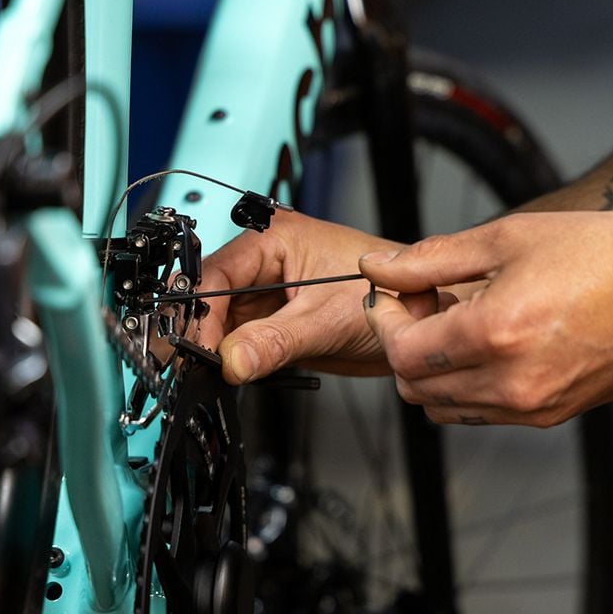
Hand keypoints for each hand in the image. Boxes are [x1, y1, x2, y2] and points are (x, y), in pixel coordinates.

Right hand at [197, 212, 428, 383]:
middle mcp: (268, 263)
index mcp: (276, 239)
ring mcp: (271, 296)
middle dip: (200, 332)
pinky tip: (225, 374)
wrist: (424, 322)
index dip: (201, 312)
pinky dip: (232, 361)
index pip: (218, 273)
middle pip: (212, 298)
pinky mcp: (277, 325)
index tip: (196, 348)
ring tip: (204, 374)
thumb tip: (233, 359)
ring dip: (213, 350)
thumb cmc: (397, 295)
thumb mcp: (331, 319)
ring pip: (222, 324)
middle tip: (188, 366)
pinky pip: (242, 343)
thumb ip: (277, 341)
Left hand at [360, 212, 612, 426]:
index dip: (386, 322)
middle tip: (425, 303)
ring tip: (459, 323)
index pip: (403, 353)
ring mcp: (534, 407)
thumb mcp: (509, 237)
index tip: (393, 294)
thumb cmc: (605, 254)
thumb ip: (431, 259)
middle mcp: (511, 383)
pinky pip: (484, 414)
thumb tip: (375, 269)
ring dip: (434, 370)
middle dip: (404, 346)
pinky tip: (490, 343)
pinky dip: (468, 385)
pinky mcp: (553, 415)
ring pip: (445, 409)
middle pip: (416, 389)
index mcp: (495, 334)